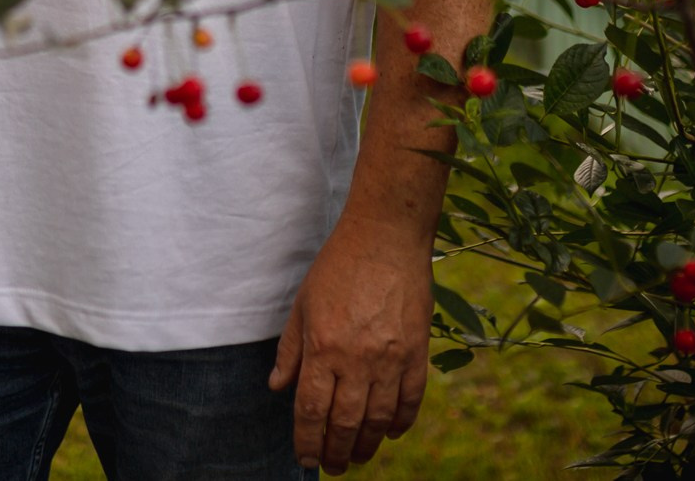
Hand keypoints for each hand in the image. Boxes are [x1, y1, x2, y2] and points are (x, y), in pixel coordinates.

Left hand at [266, 214, 433, 472]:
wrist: (386, 236)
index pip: (312, 410)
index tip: (305, 458)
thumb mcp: (303, 305)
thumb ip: (290, 350)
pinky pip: (411, 399)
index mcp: (323, 348)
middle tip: (333, 466)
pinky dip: (402, 422)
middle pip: (346, 423)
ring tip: (358, 456)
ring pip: (380, 419)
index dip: (307, 441)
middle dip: (336, 452)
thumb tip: (277, 388)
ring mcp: (392, 357)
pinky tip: (392, 432)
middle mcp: (357, 359)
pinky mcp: (418, 351)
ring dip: (368, 444)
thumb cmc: (339, 266)